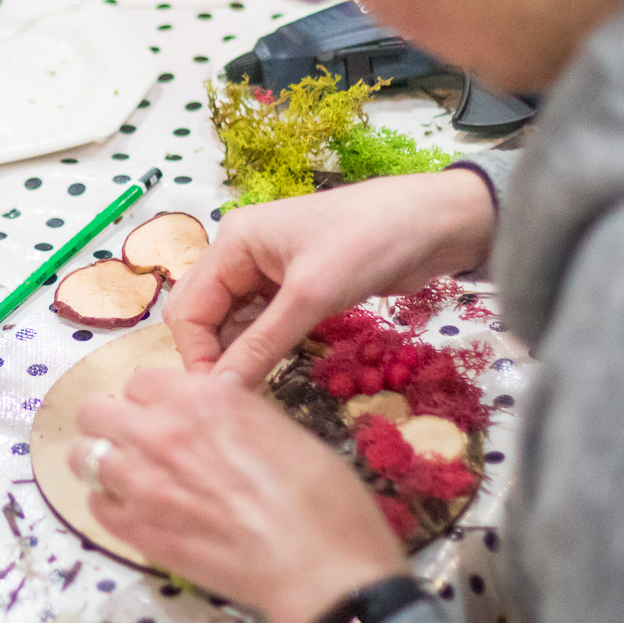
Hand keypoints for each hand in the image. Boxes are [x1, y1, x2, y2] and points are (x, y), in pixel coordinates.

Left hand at [75, 367, 405, 622]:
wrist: (318, 567)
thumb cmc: (321, 497)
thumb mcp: (280, 428)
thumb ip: (228, 415)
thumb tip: (208, 420)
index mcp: (201, 397)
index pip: (141, 380)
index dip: (153, 400)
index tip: (166, 416)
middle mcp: (160, 431)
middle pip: (96, 411)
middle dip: (113, 423)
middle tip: (137, 444)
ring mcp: (139, 482)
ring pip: (81, 456)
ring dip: (102, 461)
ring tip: (129, 478)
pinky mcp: (133, 531)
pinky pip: (94, 505)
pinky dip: (109, 504)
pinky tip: (136, 513)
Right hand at [168, 170, 496, 384]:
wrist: (435, 221)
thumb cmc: (370, 241)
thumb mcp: (313, 296)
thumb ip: (262, 345)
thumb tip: (219, 393)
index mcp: (232, 241)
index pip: (188, 308)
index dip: (196, 356)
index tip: (215, 401)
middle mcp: (241, 254)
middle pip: (204, 316)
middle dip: (213, 357)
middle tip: (233, 401)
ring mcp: (267, 271)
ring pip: (233, 324)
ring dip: (240, 356)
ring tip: (253, 394)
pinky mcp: (295, 287)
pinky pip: (262, 324)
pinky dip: (263, 349)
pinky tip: (272, 374)